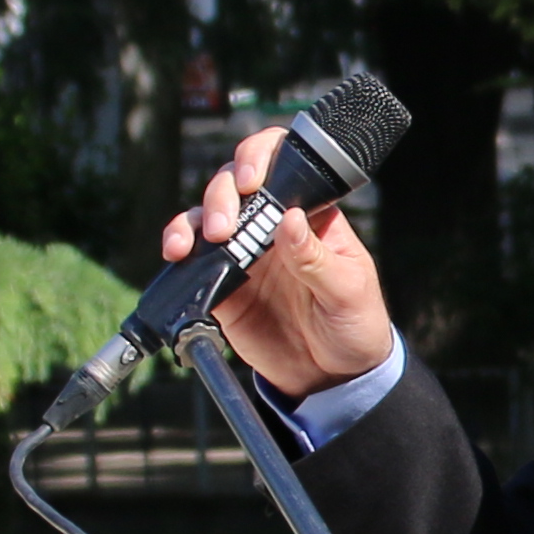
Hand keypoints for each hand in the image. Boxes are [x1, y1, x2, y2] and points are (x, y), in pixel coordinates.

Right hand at [160, 123, 398, 396]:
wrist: (332, 376)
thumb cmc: (354, 324)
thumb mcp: (349, 292)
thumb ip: (317, 259)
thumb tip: (291, 219)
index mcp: (311, 214)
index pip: (283, 164)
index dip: (260, 157)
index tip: (251, 180)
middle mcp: (273, 224)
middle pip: (235, 183)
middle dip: (223, 194)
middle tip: (226, 226)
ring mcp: (245, 250)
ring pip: (207, 212)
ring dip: (197, 217)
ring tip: (204, 239)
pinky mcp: (222, 282)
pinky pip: (192, 255)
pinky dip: (180, 245)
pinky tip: (179, 254)